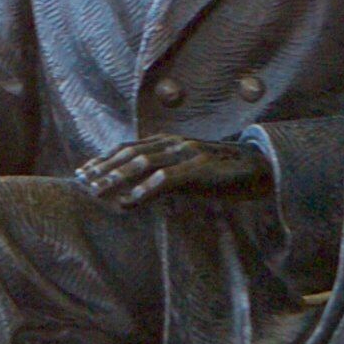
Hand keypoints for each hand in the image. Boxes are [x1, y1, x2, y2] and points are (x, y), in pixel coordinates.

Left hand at [75, 135, 268, 209]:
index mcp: (169, 141)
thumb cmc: (221, 174)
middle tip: (83, 182)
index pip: (129, 148)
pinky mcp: (199, 168)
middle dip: (104, 168)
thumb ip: (163, 175)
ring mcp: (187, 153)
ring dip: (117, 178)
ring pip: (143, 163)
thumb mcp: (187, 171)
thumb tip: (134, 191)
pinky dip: (145, 190)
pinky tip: (130, 201)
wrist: (260, 168)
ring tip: (98, 191)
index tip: (83, 171)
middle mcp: (175, 143)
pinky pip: (166, 179)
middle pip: (130, 154)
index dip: (104, 159)